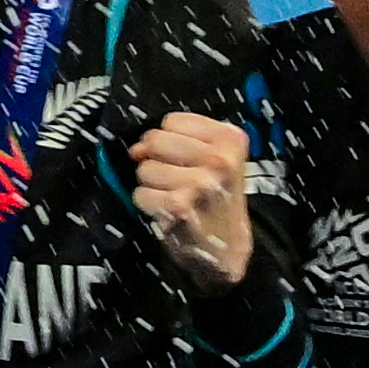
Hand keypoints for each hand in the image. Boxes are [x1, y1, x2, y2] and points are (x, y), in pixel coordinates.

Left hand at [130, 107, 256, 285]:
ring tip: (176, 196)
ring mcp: (200, 183)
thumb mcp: (216, 158)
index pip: (173, 120)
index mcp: (231, 140)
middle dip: (157, 159)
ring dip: (153, 184)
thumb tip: (137, 148)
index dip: (171, 139)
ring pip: (145, 168)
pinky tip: (169, 211)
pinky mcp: (180, 206)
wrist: (229, 247)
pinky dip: (149, 204)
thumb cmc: (218, 198)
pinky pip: (141, 193)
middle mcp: (219, 160)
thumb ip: (177, 140)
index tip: (187, 158)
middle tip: (179, 179)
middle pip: (155, 139)